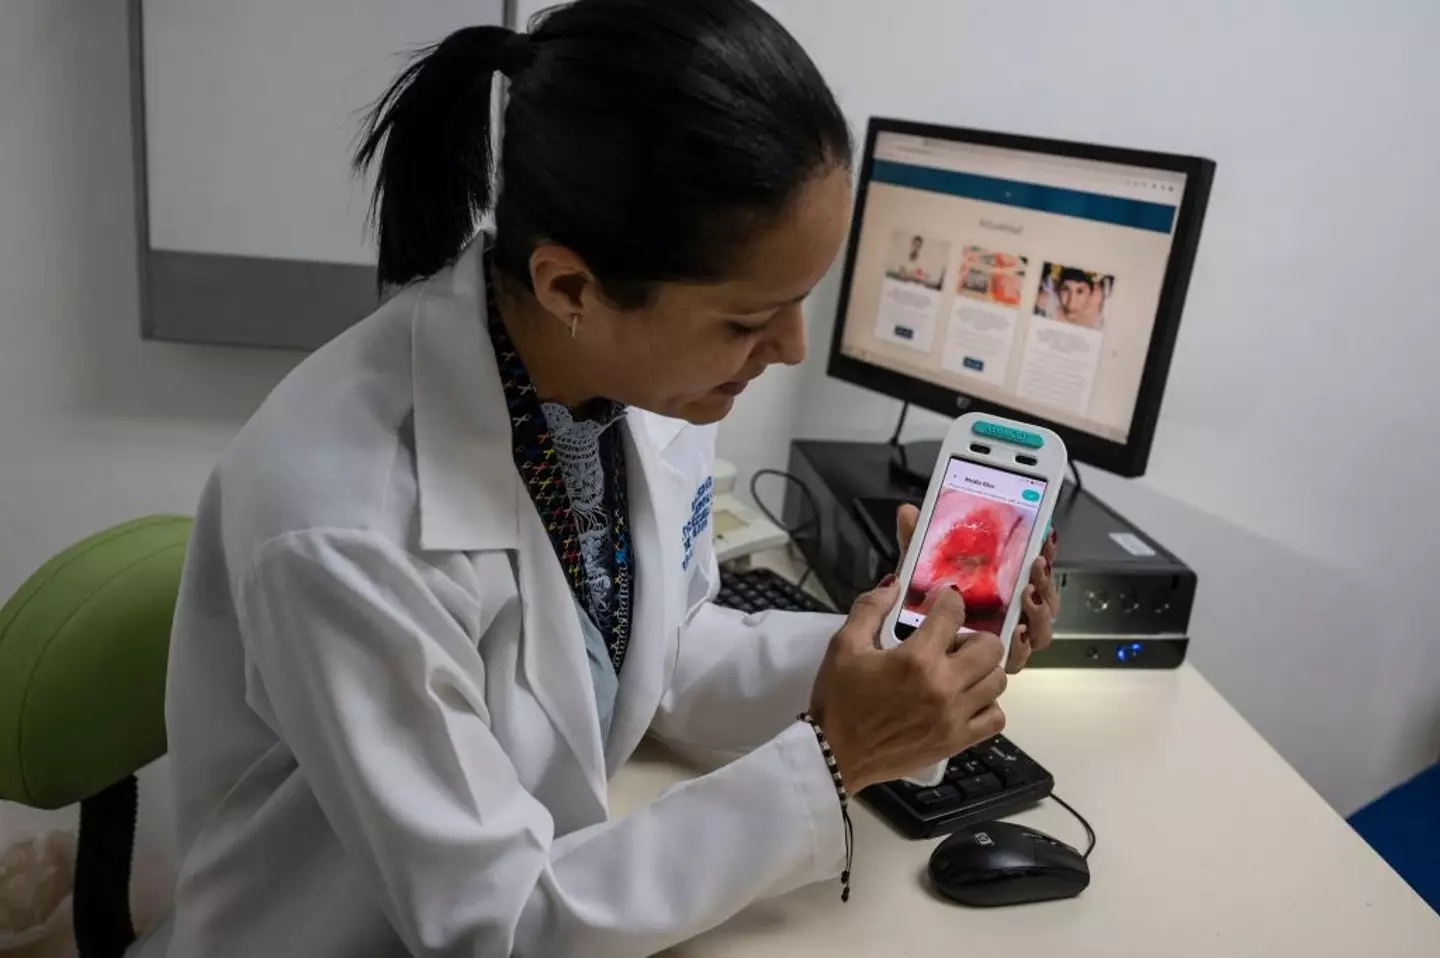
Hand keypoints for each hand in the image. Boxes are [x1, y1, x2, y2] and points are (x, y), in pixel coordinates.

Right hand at [807, 581, 1006, 791]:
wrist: (835, 754)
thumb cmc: (838, 698)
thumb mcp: (844, 646)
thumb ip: (870, 609)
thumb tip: (895, 583)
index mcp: (916, 658)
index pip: (952, 614)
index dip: (949, 600)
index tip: (942, 601)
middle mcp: (944, 685)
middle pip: (989, 647)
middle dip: (973, 636)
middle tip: (952, 642)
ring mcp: (955, 716)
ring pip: (998, 681)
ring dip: (983, 669)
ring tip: (960, 671)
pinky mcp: (957, 741)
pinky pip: (996, 718)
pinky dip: (988, 705)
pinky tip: (966, 700)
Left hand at [893, 506, 1059, 673]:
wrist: (902, 645)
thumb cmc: (921, 604)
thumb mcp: (921, 569)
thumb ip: (918, 542)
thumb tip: (907, 512)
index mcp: (1000, 584)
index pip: (1033, 566)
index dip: (1045, 550)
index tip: (1045, 535)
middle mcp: (1011, 611)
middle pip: (1045, 597)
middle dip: (1045, 579)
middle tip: (1035, 563)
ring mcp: (1008, 637)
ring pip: (1040, 628)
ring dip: (1040, 610)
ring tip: (1027, 594)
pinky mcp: (999, 662)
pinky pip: (1021, 656)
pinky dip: (1023, 644)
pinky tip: (1016, 631)